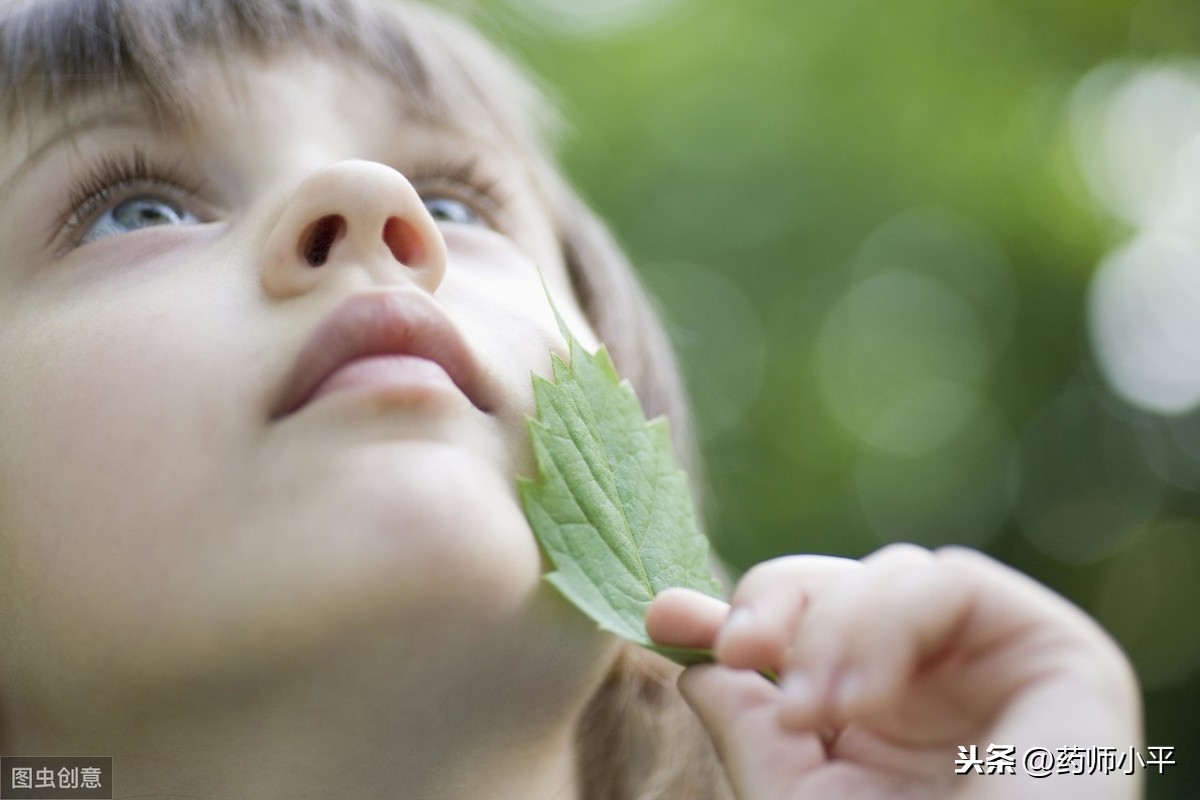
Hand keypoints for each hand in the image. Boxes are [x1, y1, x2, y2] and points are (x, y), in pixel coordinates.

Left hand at [645, 544, 1141, 799]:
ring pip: (890, 574)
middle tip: (735, 648)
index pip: (812, 635)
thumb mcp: (798, 798)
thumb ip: (750, 729)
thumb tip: (696, 667)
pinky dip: (886, 625)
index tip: (663, 619)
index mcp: (890, 722)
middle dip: (775, 601)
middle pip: (848, 583)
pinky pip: (949, 581)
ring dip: (831, 630)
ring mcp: (999, 666)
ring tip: (809, 712)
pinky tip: (863, 700)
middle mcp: (943, 686)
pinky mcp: (1058, 649)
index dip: (740, 616)